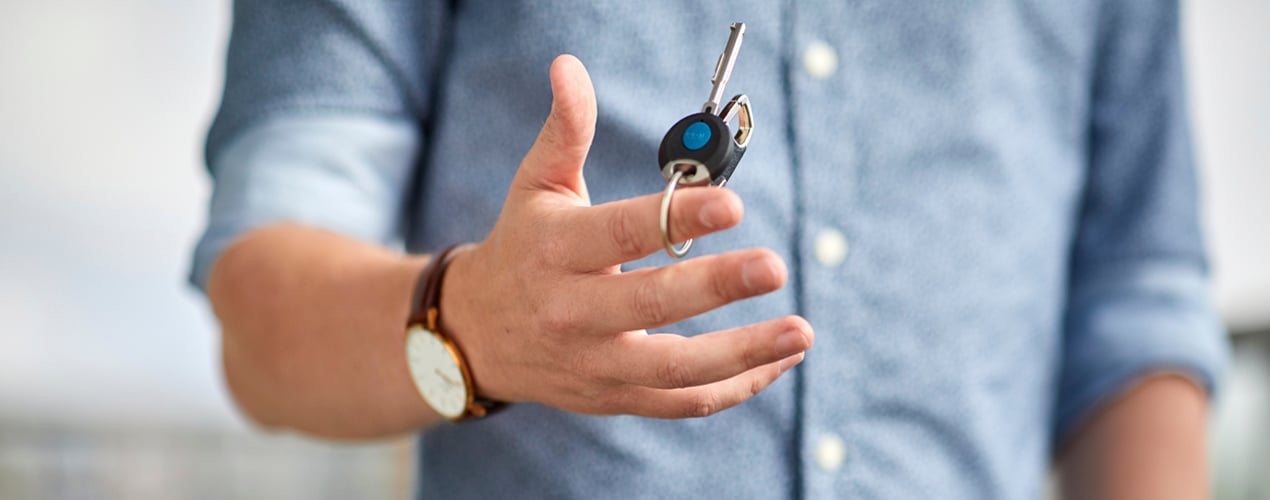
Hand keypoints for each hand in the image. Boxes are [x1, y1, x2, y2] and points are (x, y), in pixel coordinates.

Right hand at [440, 55, 812, 418]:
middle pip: (651, 305)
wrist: (477, 335)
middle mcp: (572, 312)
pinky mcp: (613, 397)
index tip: (731, 204)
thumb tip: (570, 67)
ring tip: (800, 332)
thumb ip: (565, 129)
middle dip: (717, 287)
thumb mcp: (535, 185)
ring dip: (743, 354)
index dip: (677, 219)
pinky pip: (680, 403)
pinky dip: (734, 388)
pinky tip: (778, 362)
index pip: (621, 234)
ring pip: (673, 370)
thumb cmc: (523, 246)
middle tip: (776, 266)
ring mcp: (594, 363)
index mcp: (556, 250)